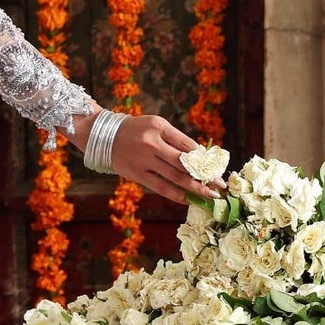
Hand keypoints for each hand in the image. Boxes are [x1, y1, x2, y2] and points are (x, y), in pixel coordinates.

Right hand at [106, 112, 226, 205]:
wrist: (104, 136)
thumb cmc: (136, 130)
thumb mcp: (156, 125)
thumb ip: (175, 139)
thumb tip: (199, 157)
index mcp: (159, 127)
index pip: (188, 145)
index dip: (205, 158)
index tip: (217, 169)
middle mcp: (152, 144)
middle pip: (185, 163)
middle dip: (205, 176)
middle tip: (221, 186)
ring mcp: (144, 161)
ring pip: (176, 177)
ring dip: (196, 188)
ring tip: (210, 195)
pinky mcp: (137, 174)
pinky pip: (161, 187)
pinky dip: (176, 195)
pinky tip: (188, 199)